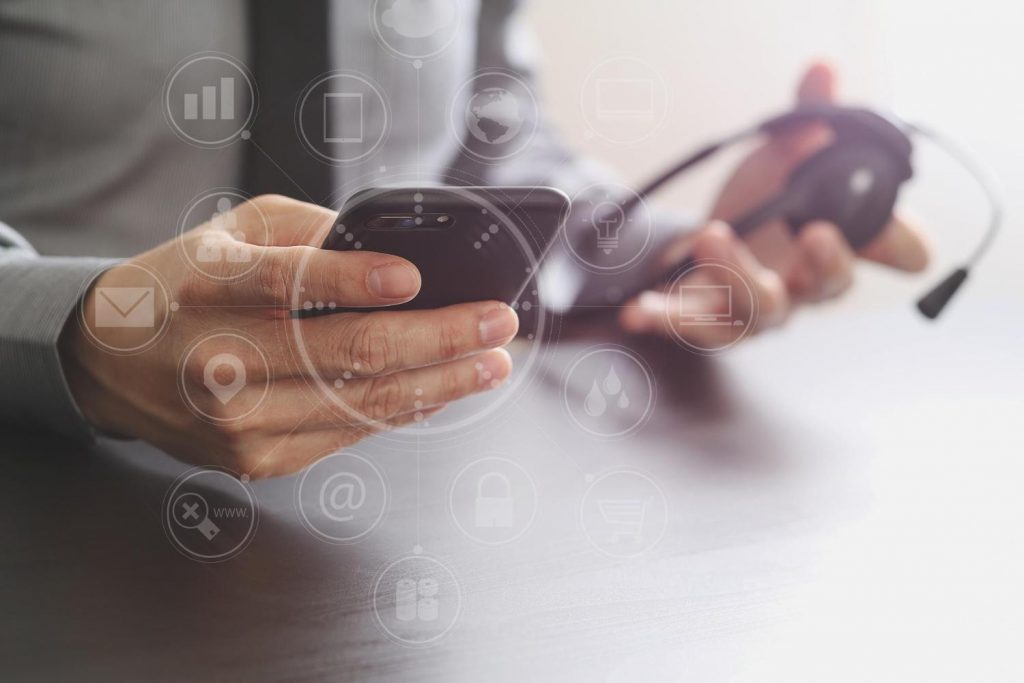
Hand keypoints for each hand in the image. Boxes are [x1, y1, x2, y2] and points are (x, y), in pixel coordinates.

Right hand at [59, 195, 518, 477]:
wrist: (114, 363)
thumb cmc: (186, 284)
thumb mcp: (234, 232)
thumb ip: (310, 234)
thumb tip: (397, 250)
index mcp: (208, 287)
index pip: (286, 285)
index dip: (355, 281)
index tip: (416, 277)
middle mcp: (220, 361)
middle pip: (346, 354)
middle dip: (439, 337)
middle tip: (497, 321)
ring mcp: (240, 422)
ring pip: (362, 404)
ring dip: (442, 383)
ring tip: (492, 362)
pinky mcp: (258, 460)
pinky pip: (350, 433)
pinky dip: (406, 409)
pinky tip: (444, 389)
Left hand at [619, 62, 930, 345]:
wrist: (707, 242)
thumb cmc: (763, 203)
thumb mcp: (786, 155)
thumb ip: (808, 119)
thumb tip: (821, 71)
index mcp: (843, 242)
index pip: (902, 253)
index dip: (904, 246)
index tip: (894, 234)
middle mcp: (808, 284)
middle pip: (831, 288)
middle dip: (828, 264)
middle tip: (815, 230)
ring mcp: (760, 309)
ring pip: (761, 310)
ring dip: (738, 273)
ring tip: (711, 233)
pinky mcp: (711, 319)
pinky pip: (694, 328)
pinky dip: (667, 320)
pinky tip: (640, 310)